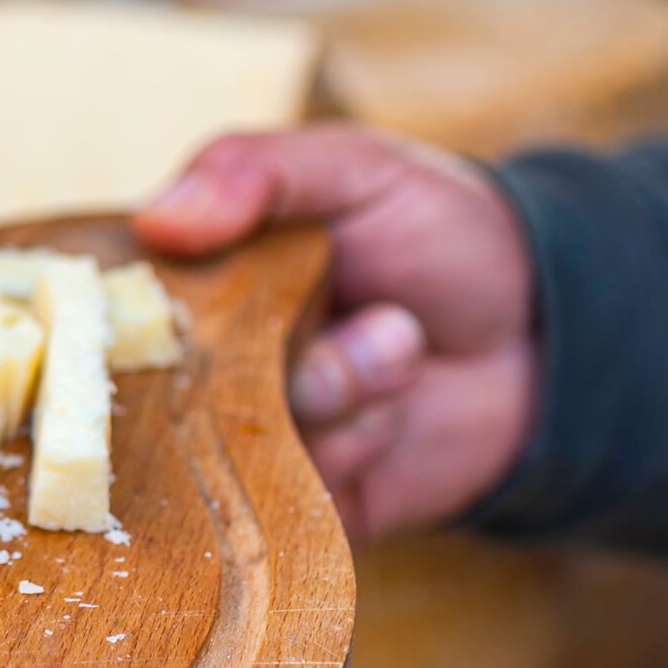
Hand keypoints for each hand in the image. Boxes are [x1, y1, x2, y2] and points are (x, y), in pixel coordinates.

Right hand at [134, 125, 537, 543]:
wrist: (549, 333)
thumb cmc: (446, 233)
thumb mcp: (354, 168)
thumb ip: (256, 172)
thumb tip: (155, 215)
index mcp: (206, 278)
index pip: (117, 300)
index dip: (121, 306)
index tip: (151, 297)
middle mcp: (216, 363)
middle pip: (169, 379)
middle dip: (256, 344)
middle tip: (326, 305)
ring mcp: (260, 435)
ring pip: (245, 430)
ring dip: (337, 381)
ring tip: (398, 339)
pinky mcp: (308, 500)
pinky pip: (297, 489)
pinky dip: (360, 440)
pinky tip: (400, 406)